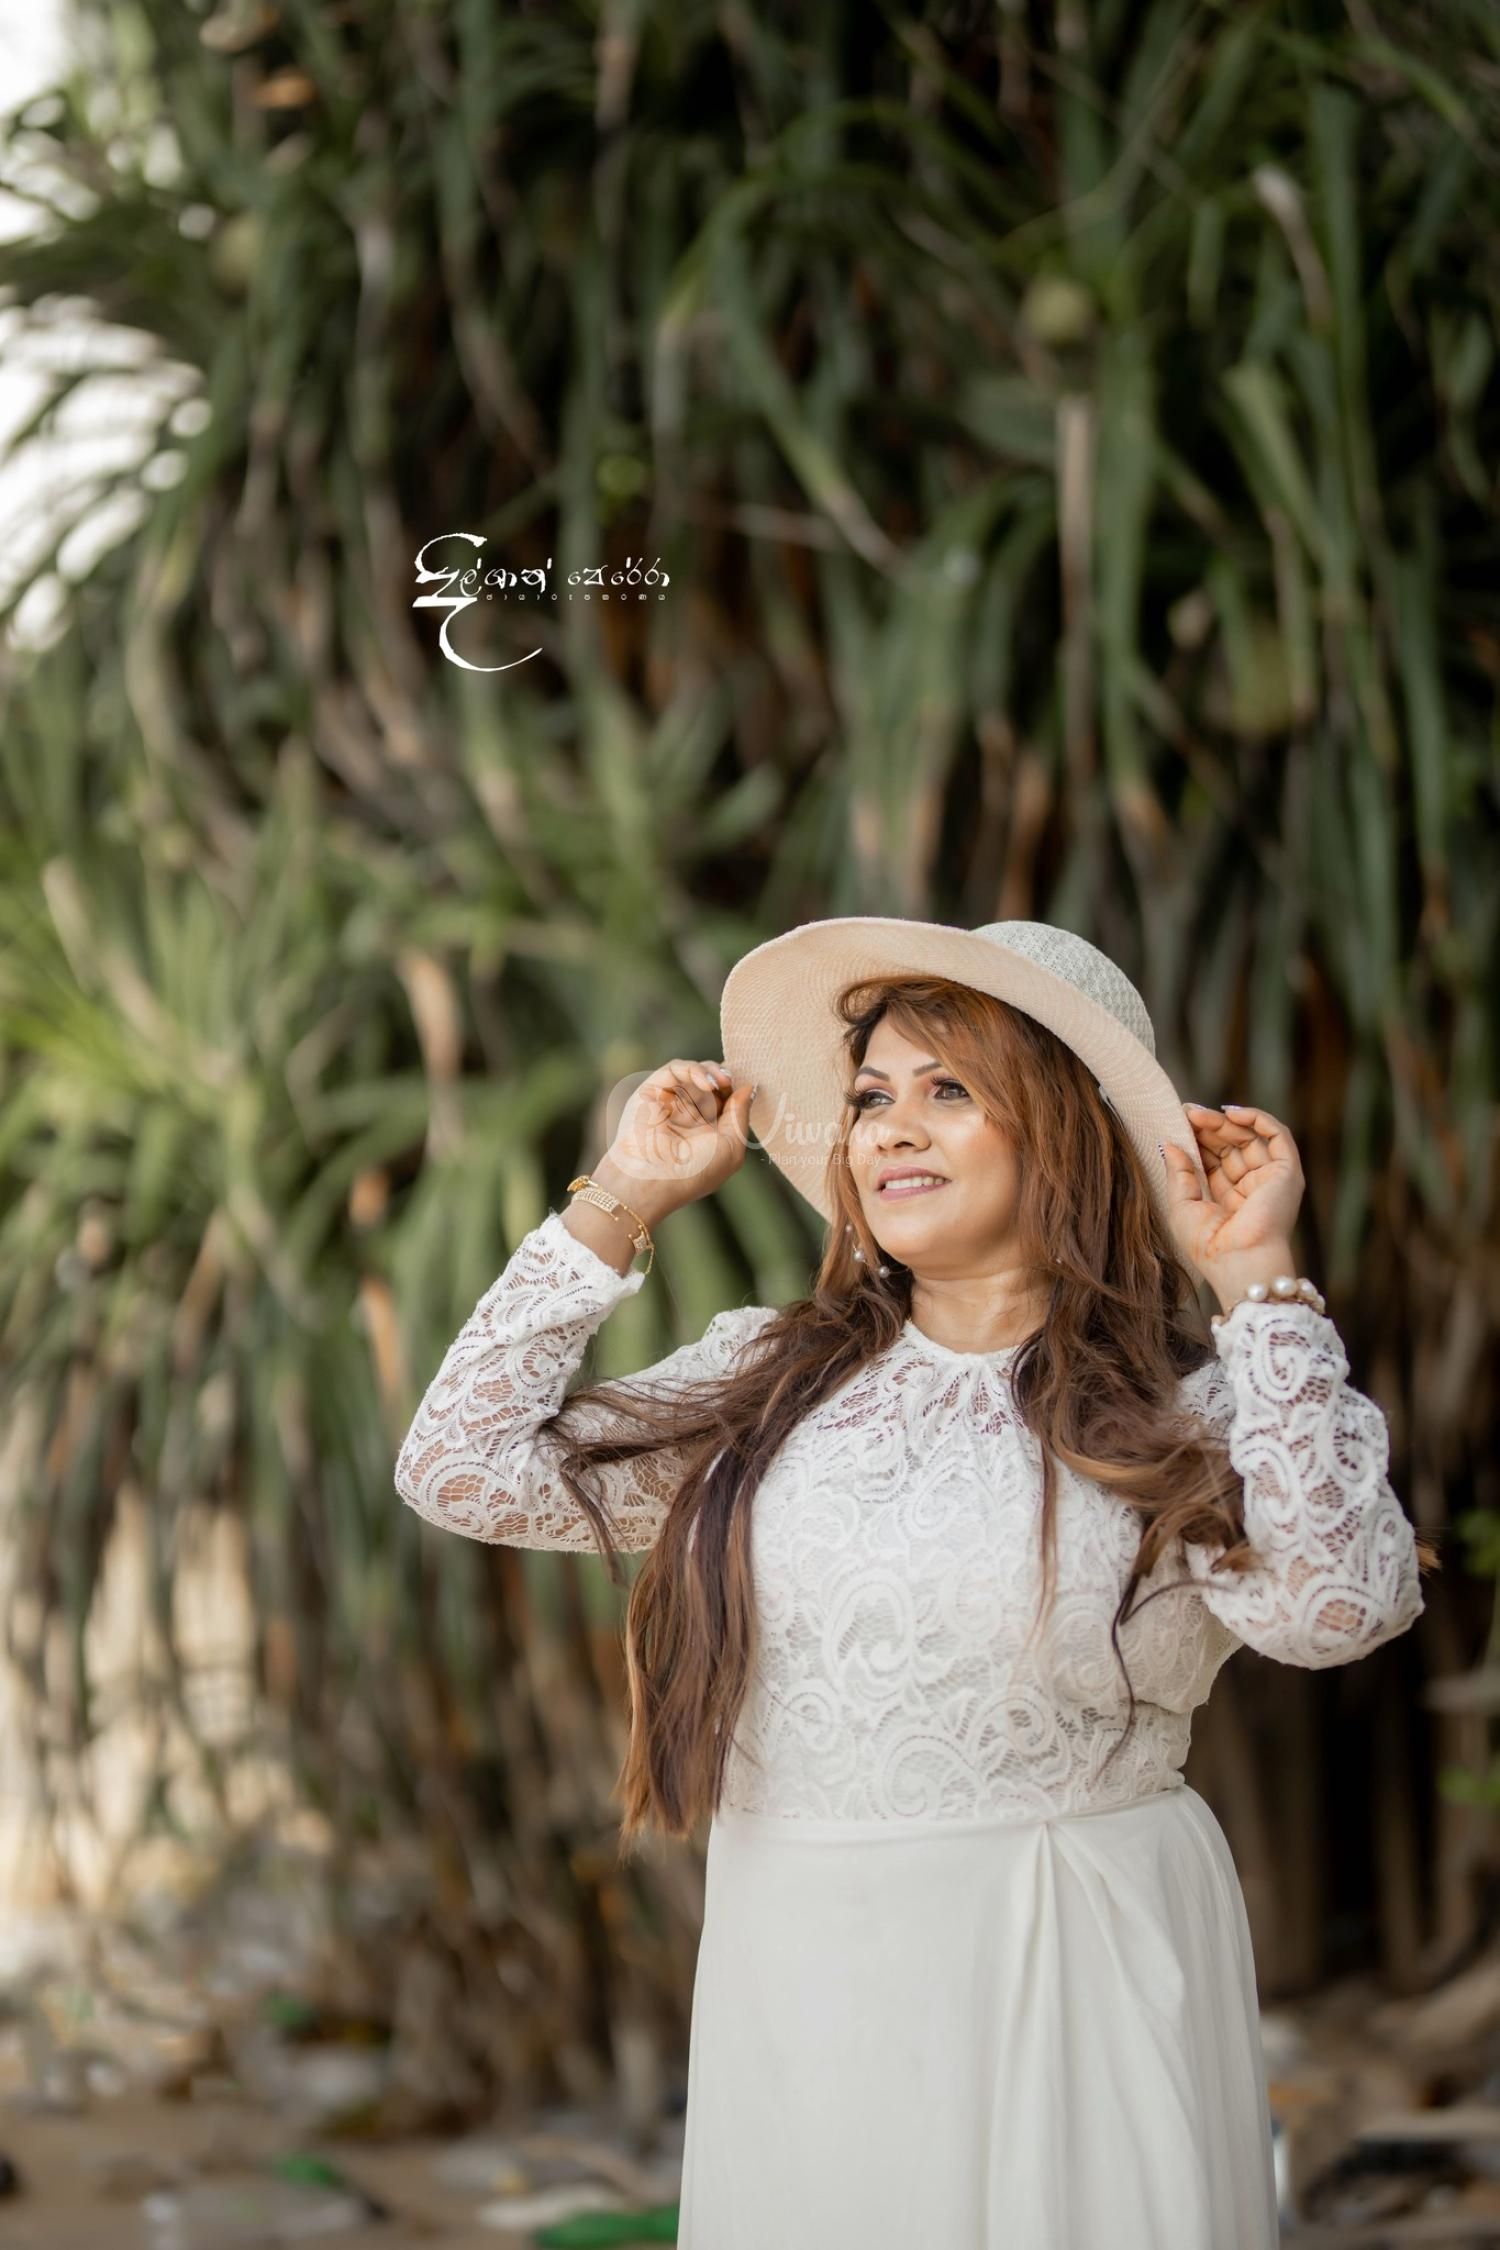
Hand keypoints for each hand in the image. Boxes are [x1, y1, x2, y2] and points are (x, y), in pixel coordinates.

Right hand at [595, 1058, 754, 1222]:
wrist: (654, 1179)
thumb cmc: (694, 1171)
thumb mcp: (731, 1148)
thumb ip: (740, 1116)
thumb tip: (748, 1088)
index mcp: (706, 1128)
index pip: (725, 1099)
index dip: (737, 1090)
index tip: (747, 1086)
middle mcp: (688, 1113)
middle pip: (712, 1081)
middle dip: (726, 1077)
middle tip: (733, 1081)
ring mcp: (670, 1101)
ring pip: (694, 1071)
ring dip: (712, 1071)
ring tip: (722, 1082)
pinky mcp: (653, 1090)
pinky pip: (675, 1069)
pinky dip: (694, 1070)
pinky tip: (707, 1084)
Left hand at [1162, 1102, 1305, 1289]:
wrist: (1238, 1261)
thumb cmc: (1208, 1245)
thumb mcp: (1182, 1206)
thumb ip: (1178, 1173)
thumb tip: (1170, 1143)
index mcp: (1227, 1199)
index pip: (1214, 1159)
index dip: (1197, 1139)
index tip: (1177, 1122)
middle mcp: (1251, 1187)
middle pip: (1231, 1145)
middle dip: (1208, 1128)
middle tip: (1187, 1115)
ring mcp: (1270, 1179)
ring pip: (1251, 1137)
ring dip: (1225, 1122)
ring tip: (1199, 1116)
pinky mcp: (1287, 1172)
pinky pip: (1277, 1135)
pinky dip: (1257, 1119)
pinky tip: (1230, 1113)